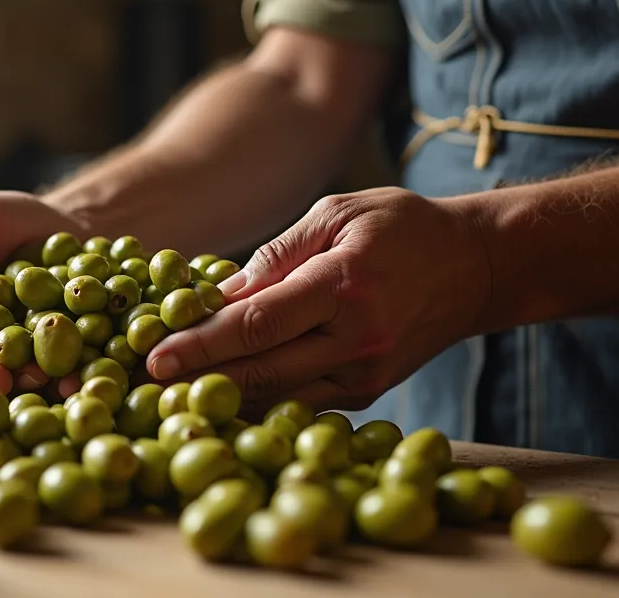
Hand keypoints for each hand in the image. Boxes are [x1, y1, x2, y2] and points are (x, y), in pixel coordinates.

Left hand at [144, 187, 491, 416]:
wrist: (477, 268)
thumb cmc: (401, 228)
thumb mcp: (337, 213)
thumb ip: (277, 254)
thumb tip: (219, 295)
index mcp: (343, 286)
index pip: (257, 324)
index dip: (201, 344)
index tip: (153, 357)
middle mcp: (354, 340)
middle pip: (260, 372)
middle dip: (197, 381)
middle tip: (141, 386)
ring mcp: (363, 375)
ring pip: (277, 398)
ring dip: (221, 400)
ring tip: (168, 396)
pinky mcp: (366, 394)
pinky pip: (299, 404)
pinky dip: (258, 403)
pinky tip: (219, 396)